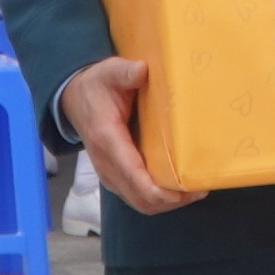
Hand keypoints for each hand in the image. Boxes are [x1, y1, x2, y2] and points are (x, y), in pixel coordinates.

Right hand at [62, 56, 203, 215]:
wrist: (75, 99)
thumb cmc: (97, 85)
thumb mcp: (109, 72)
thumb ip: (125, 72)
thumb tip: (142, 70)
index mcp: (107, 138)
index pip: (132, 173)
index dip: (157, 189)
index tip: (183, 191)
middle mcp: (106, 163)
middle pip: (139, 197)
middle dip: (170, 200)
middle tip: (199, 189)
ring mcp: (109, 174)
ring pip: (139, 203)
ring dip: (166, 204)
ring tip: (194, 191)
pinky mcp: (115, 177)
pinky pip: (137, 198)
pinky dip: (158, 200)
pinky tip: (178, 189)